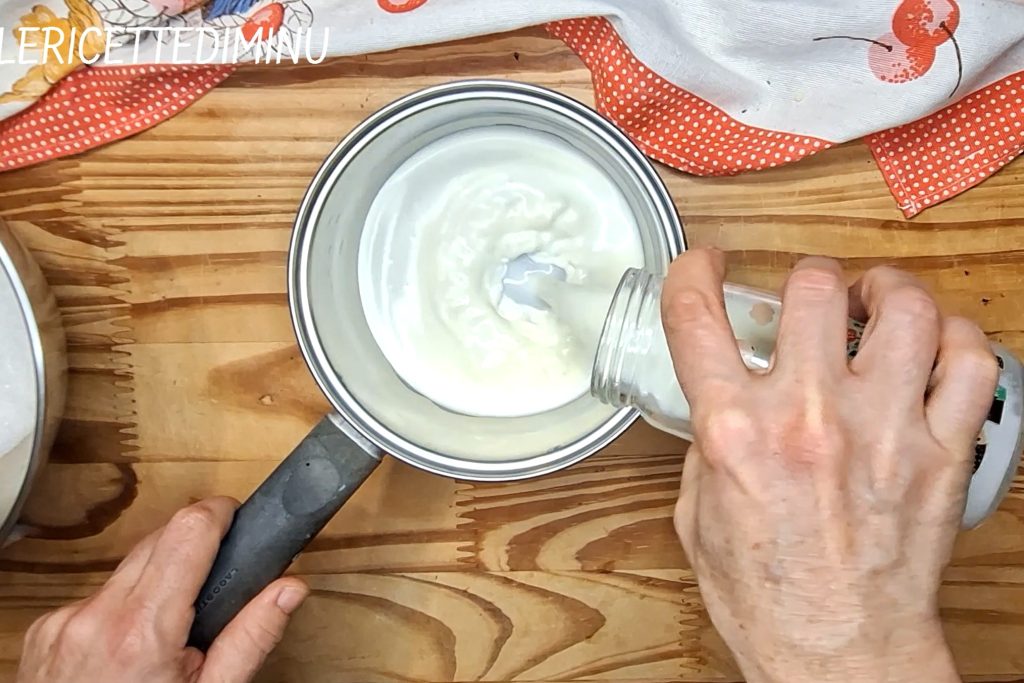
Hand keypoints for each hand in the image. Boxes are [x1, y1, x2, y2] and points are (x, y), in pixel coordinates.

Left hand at [17, 497, 308, 682]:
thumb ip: (251, 638)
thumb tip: (290, 590)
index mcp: (142, 632)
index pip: (188, 529)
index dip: (219, 514)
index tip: (234, 517)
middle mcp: (95, 618)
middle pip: (158, 540)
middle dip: (193, 554)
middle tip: (214, 594)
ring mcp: (64, 623)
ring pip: (127, 568)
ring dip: (156, 584)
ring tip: (170, 634)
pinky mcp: (46, 631)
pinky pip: (97, 596)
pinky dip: (121, 610)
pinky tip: (130, 648)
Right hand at [664, 249, 995, 682]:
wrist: (840, 657)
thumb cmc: (770, 600)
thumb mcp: (698, 519)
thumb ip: (708, 447)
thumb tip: (724, 404)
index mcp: (736, 433)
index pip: (697, 317)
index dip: (692, 269)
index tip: (703, 264)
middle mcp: (808, 419)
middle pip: (814, 287)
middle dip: (809, 277)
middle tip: (812, 294)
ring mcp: (883, 431)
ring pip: (904, 309)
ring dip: (886, 291)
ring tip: (877, 301)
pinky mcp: (940, 455)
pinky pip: (969, 363)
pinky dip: (954, 338)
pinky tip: (933, 344)